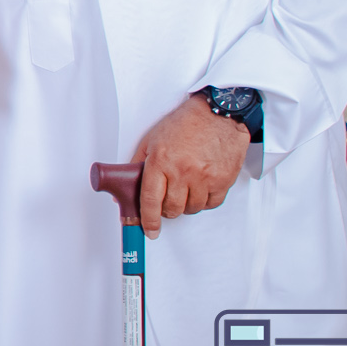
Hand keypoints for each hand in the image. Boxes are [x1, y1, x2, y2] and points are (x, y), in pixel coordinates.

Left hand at [131, 94, 249, 237]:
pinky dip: (203, 201)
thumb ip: (136, 165)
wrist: (218, 115)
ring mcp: (205, 177)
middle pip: (172, 209)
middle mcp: (183, 172)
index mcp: (161, 161)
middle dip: (166, 209)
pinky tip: (199, 188)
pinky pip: (211, 204)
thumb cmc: (184, 124)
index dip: (148, 220)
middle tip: (166, 200)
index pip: (150, 200)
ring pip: (191, 209)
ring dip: (185, 204)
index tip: (149, 230)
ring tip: (184, 188)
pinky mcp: (223, 180)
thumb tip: (123, 189)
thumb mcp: (151, 140)